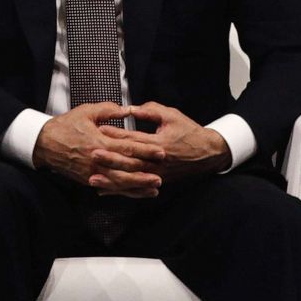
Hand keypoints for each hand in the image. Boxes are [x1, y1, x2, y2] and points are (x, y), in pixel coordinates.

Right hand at [32, 102, 164, 197]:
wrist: (43, 143)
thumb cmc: (66, 125)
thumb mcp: (86, 111)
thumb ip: (109, 110)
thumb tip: (128, 110)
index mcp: (99, 140)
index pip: (128, 146)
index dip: (146, 150)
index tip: (161, 152)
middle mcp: (98, 159)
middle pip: (127, 167)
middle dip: (146, 170)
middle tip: (163, 172)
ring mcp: (92, 171)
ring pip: (120, 182)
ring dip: (139, 185)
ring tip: (155, 187)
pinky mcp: (87, 179)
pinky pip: (109, 187)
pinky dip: (124, 191)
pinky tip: (136, 192)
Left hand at [92, 102, 231, 190]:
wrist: (208, 153)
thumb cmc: (188, 131)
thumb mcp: (171, 115)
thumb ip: (150, 111)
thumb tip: (129, 109)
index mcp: (160, 143)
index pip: (134, 139)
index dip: (117, 134)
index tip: (99, 129)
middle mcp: (158, 162)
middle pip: (130, 161)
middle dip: (110, 159)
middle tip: (92, 155)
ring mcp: (158, 174)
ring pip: (131, 179)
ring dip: (112, 180)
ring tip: (93, 179)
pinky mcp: (158, 181)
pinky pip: (136, 188)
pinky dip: (120, 190)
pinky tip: (104, 191)